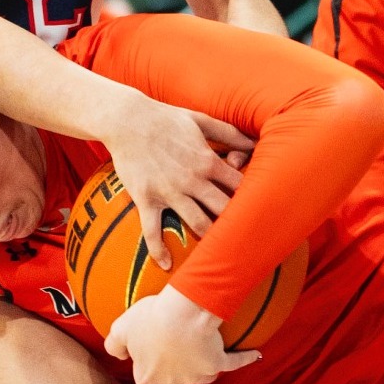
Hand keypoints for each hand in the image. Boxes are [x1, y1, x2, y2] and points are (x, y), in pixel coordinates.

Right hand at [103, 99, 254, 269]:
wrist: (125, 119)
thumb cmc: (165, 117)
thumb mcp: (200, 120)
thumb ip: (230, 133)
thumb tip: (256, 142)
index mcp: (208, 161)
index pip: (240, 187)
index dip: (252, 199)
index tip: (258, 210)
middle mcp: (192, 180)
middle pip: (224, 210)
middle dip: (237, 223)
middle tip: (246, 238)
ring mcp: (169, 192)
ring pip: (197, 223)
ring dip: (210, 240)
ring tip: (219, 254)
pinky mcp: (146, 199)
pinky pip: (152, 231)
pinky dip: (158, 250)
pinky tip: (166, 265)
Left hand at [104, 285, 258, 383]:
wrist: (182, 315)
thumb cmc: (151, 320)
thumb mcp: (121, 328)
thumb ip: (114, 345)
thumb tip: (120, 355)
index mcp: (147, 377)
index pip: (144, 378)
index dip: (146, 363)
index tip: (149, 348)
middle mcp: (172, 382)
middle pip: (173, 379)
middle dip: (173, 366)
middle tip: (174, 345)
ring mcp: (196, 375)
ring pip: (199, 374)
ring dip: (200, 363)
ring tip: (202, 348)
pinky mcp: (217, 363)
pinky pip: (233, 363)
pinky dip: (243, 359)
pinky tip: (253, 355)